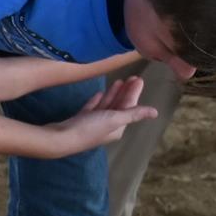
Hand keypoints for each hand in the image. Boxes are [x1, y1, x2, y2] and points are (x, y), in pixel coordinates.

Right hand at [42, 74, 157, 155]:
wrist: (60, 138)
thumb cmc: (89, 129)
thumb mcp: (115, 119)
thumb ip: (134, 114)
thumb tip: (155, 113)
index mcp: (117, 127)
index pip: (130, 107)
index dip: (134, 93)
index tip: (138, 79)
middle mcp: (107, 126)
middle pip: (120, 106)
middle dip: (126, 92)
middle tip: (132, 76)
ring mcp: (93, 124)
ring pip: (107, 106)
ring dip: (113, 94)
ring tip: (119, 81)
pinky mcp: (80, 121)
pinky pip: (92, 108)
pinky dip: (98, 101)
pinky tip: (100, 93)